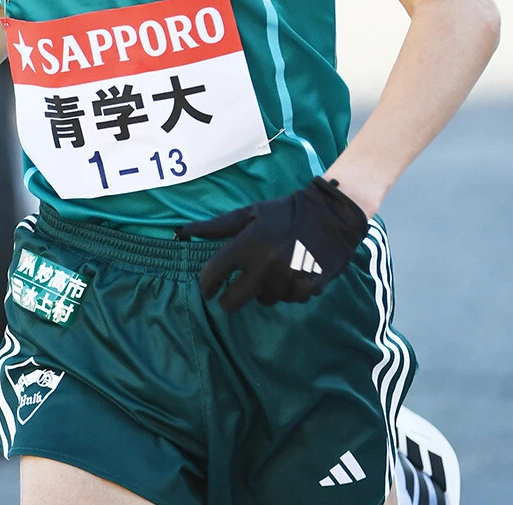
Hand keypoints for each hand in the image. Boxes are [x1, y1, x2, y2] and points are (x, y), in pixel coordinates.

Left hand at [175, 177, 367, 309]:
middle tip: (232, 293)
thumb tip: (182, 231)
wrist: (330, 214)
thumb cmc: (283, 212)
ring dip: (265, 290)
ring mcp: (287, 280)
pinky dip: (290, 291)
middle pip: (234, 301)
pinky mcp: (309, 288)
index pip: (214, 274)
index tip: (207, 289)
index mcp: (247, 245)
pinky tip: (294, 274)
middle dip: (228, 300)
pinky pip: (290, 300)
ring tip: (273, 271)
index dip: (206, 285)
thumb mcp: (249, 214)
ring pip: (265, 300)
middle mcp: (264, 266)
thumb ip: (216, 226)